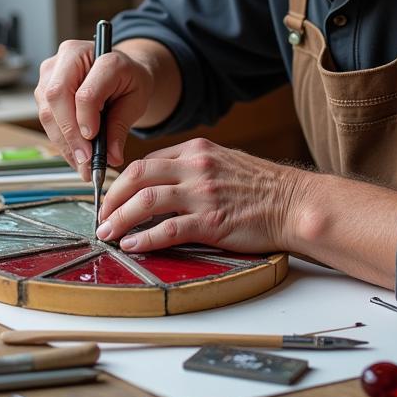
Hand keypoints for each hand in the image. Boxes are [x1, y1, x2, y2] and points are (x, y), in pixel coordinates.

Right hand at [34, 40, 154, 180]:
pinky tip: (74, 154)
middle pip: (56, 97)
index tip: (93, 141)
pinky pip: (45, 116)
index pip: (85, 91)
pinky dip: (59, 138)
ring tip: (82, 164)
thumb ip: (121, 127)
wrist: (121, 70)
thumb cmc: (129, 81)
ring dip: (62, 141)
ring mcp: (53, 68)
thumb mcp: (136, 101)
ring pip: (46, 110)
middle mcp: (72, 55)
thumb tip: (111, 156)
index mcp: (102, 54)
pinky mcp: (44, 84)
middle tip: (85, 161)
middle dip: (69, 134)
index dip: (85, 119)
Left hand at [95, 138, 300, 253]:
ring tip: (107, 232)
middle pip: (138, 175)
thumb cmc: (262, 186)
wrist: (294, 202)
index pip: (147, 161)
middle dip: (112, 198)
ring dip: (120, 218)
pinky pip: (168, 229)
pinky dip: (145, 238)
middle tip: (101, 215)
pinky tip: (133, 245)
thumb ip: (193, 167)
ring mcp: (203, 193)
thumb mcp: (224, 161)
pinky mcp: (211, 221)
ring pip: (146, 200)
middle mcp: (196, 166)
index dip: (123, 181)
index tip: (113, 198)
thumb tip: (162, 182)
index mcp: (196, 150)